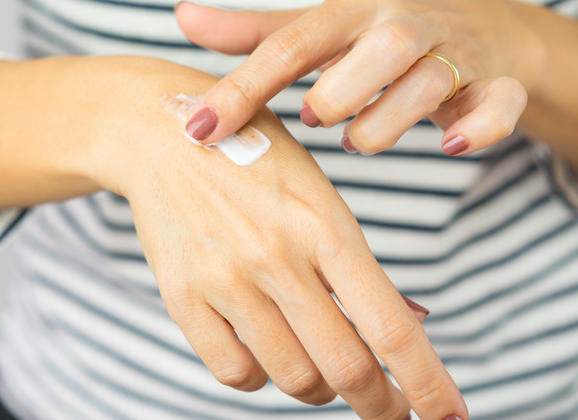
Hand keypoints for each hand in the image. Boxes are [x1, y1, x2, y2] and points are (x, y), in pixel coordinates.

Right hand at [89, 58, 464, 419]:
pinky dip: (261, 379)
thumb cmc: (255, 163)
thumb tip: (411, 323)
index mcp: (325, 226)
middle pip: (346, 367)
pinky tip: (266, 357)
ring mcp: (224, 280)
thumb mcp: (319, 196)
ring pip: (293, 377)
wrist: (163, 136)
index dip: (430, 386)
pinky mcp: (182, 297)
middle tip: (391, 411)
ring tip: (323, 376)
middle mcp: (276, 257)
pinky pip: (234, 373)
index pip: (391, 328)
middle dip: (382, 405)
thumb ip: (358, 264)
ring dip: (321, 391)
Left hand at [176, 0, 528, 156]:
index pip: (289, 45)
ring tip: (360, 140)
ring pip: (429, 80)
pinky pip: (498, 103)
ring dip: (389, 119)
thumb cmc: (376, 35)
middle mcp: (403, 25)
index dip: (241, 90)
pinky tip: (451, 144)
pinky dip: (480, 126)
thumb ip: (255, 34)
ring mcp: (455, 51)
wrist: (477, 24)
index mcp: (351, 13)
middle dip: (339, 91)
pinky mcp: (496, 82)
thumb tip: (182, 16)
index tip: (198, 131)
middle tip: (315, 116)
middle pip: (376, 48)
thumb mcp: (318, 31)